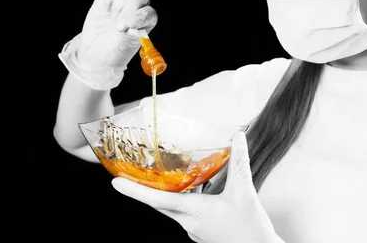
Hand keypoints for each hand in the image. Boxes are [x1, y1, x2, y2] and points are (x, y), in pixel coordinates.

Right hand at [58, 0, 157, 89]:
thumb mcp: (126, 46)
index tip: (125, 28)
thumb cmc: (114, 50)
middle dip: (128, 9)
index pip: (149, 12)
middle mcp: (138, 7)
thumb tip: (133, 26)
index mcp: (147, 20)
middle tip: (117, 25)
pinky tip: (105, 10)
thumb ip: (132, 33)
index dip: (138, 17)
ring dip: (119, 0)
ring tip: (112, 16)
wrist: (96, 51)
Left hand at [111, 131, 283, 242]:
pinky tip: (188, 188)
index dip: (135, 191)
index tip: (116, 183)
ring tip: (153, 177)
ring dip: (162, 193)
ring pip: (171, 208)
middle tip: (125, 176)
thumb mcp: (244, 192)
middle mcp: (188, 222)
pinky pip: (183, 212)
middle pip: (159, 203)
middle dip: (142, 189)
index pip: (157, 200)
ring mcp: (194, 229)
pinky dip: (179, 198)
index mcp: (193, 212)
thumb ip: (239, 162)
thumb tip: (238, 137)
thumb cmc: (250, 228)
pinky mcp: (201, 231)